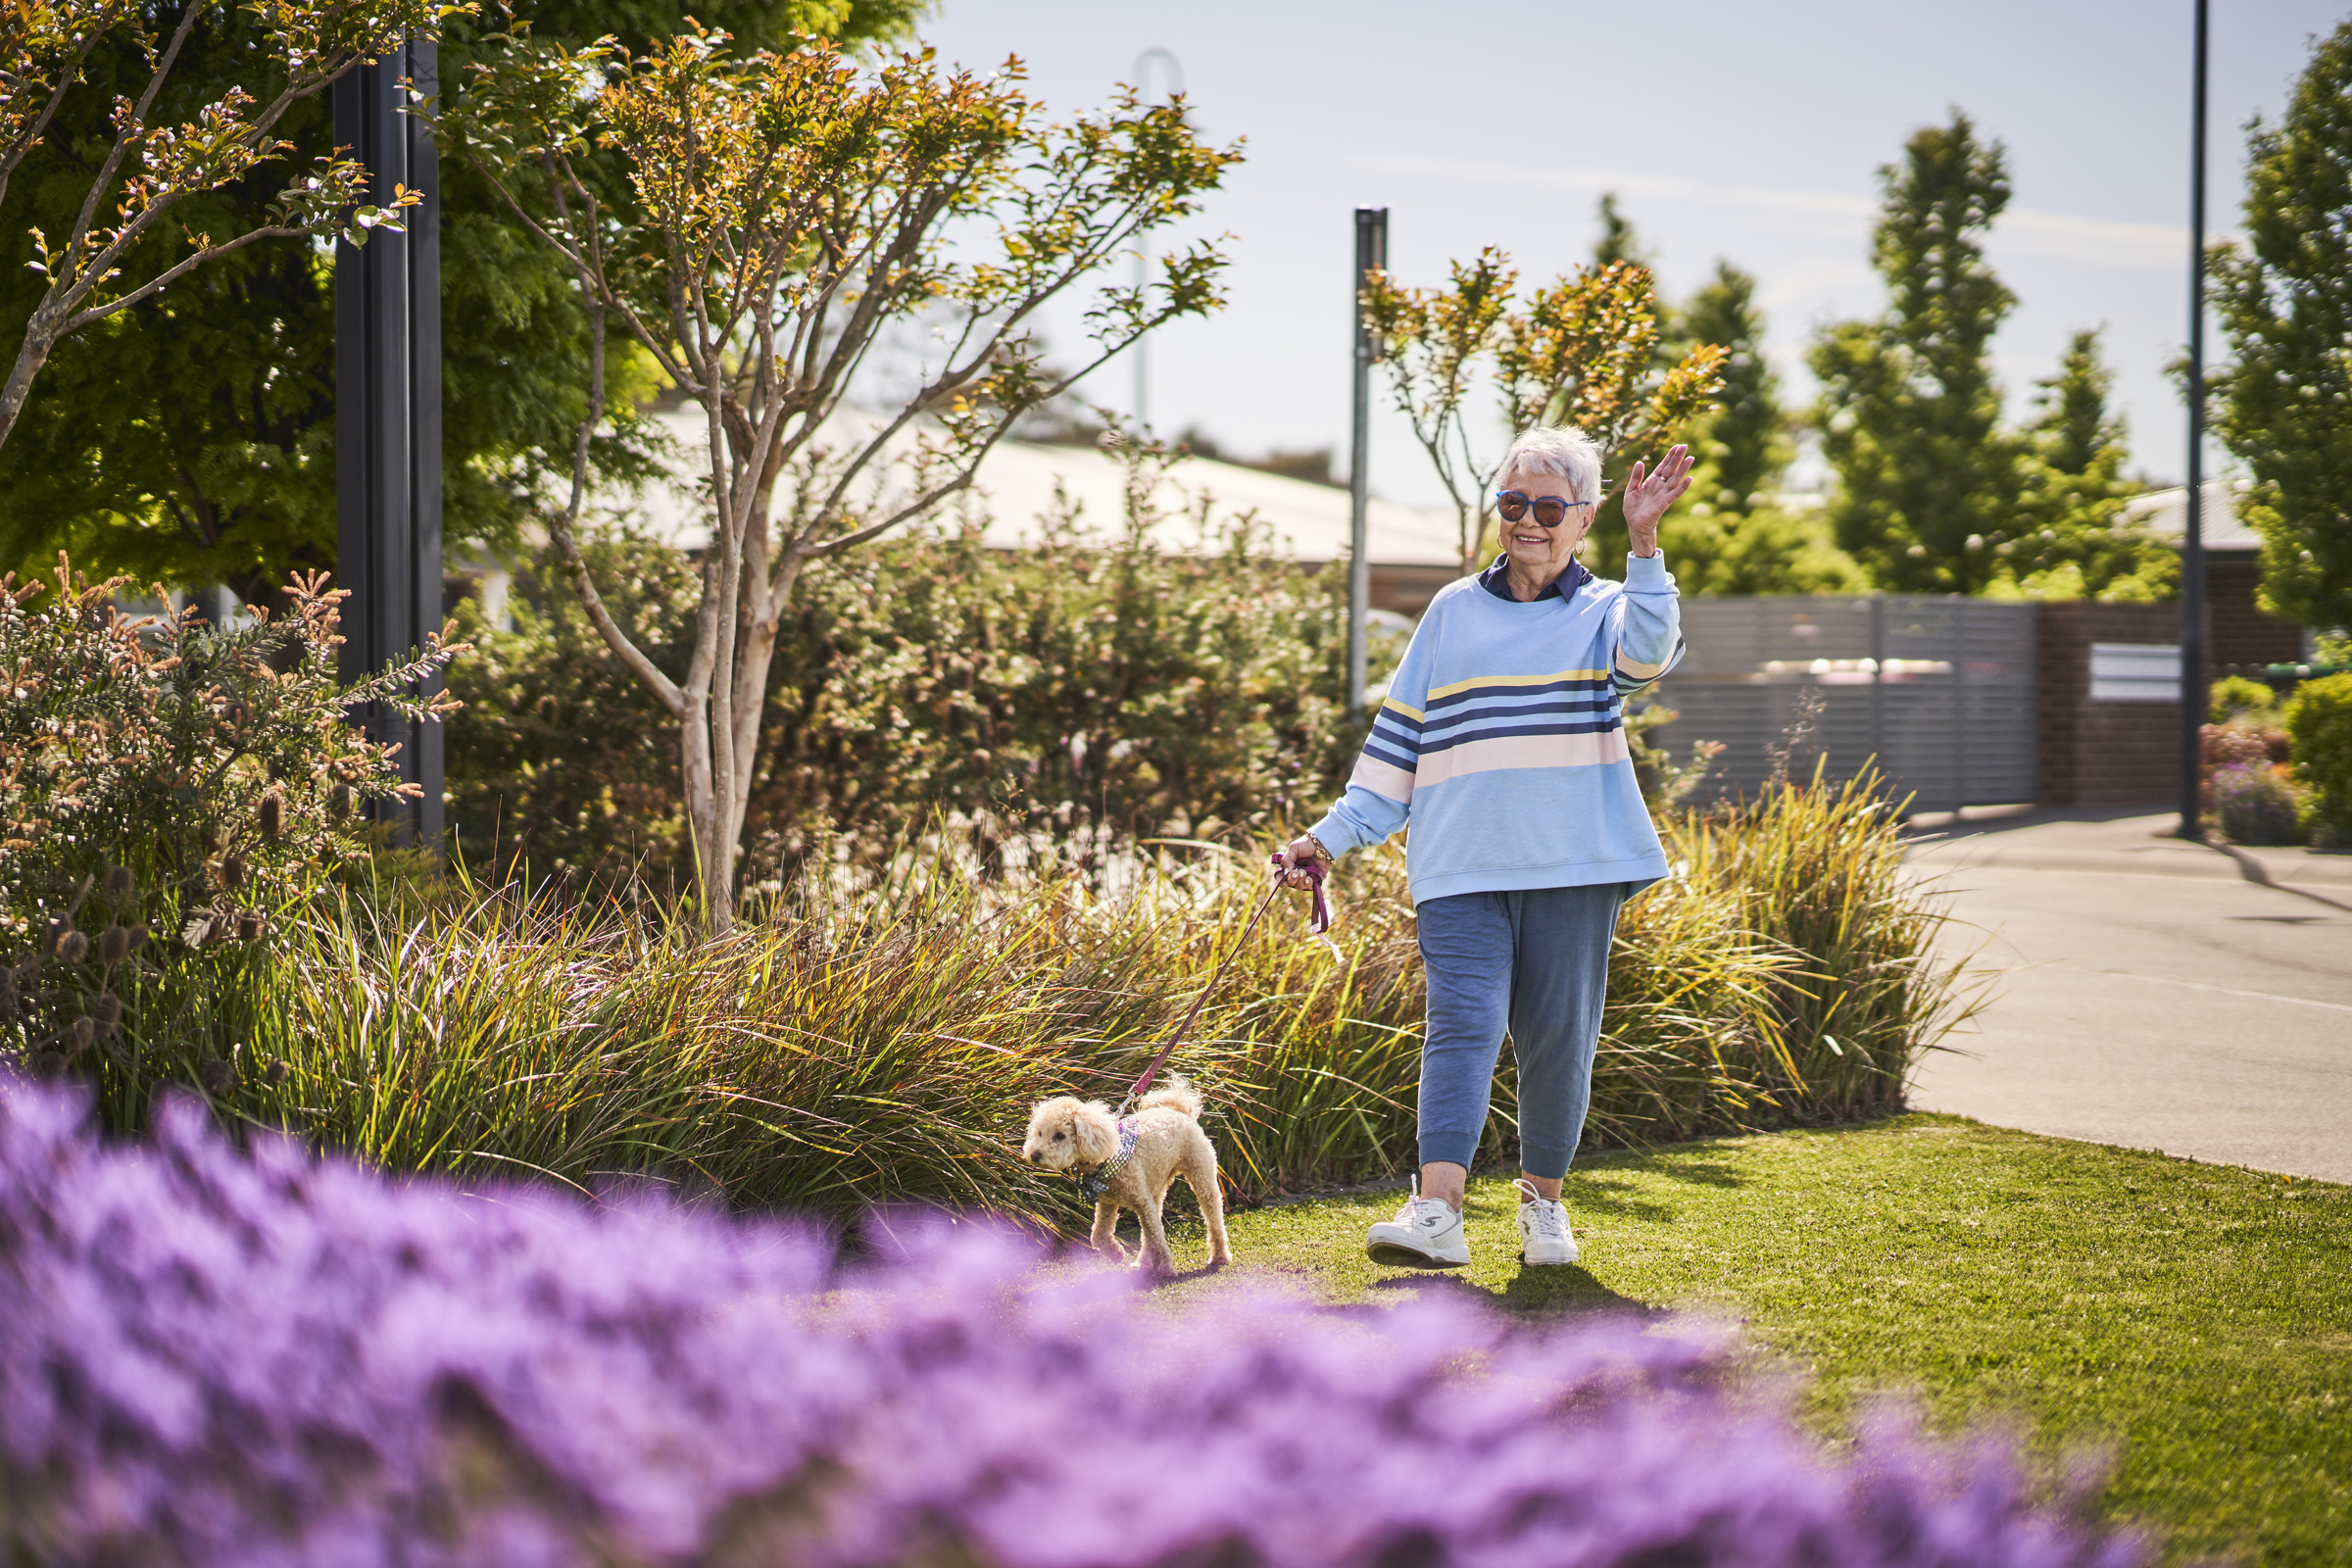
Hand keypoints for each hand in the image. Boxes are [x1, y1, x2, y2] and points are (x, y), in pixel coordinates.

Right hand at [1272, 835, 1329, 889]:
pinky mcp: (1315, 879)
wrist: (1321, 844)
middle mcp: (1296, 873)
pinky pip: (1310, 886)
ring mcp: (1306, 877)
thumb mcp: (1293, 849)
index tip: (1283, 884)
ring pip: (1299, 886)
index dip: (1281, 881)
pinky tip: (1309, 878)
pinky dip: (1308, 884)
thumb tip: (1286, 873)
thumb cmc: (1306, 845)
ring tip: (1303, 872)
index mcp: (1289, 866)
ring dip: (1300, 881)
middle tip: (1296, 872)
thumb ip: (1286, 860)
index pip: (1282, 877)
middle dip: (1292, 879)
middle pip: (1290, 883)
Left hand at [1619, 443, 1694, 557]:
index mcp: (1652, 481)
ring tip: (1690, 458)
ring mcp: (1663, 494)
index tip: (1676, 446)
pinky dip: (1683, 487)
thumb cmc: (1633, 508)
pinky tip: (1690, 479)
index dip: (1669, 456)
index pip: (1663, 466)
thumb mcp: (1631, 489)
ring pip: (1675, 479)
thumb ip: (1635, 477)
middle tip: (1685, 446)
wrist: (1634, 524)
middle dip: (1677, 458)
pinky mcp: (1664, 503)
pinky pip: (1675, 494)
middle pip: (1671, 469)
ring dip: (1683, 469)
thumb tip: (1640, 462)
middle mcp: (1660, 486)